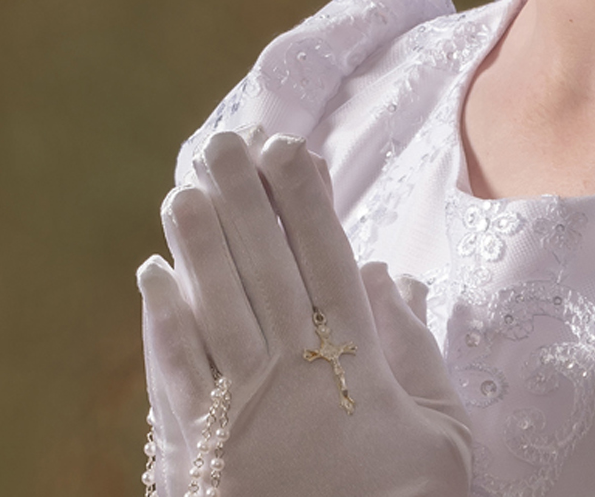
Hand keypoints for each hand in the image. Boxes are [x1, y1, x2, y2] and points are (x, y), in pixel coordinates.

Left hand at [138, 129, 472, 496]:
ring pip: (210, 305)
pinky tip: (152, 275)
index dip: (304, 198)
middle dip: (241, 197)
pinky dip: (159, 317)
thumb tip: (388, 275)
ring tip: (182, 188)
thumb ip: (417, 354)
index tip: (289, 145)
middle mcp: (291, 377)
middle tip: (223, 142)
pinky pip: (172, 368)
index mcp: (355, 368)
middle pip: (261, 266)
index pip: (324, 259)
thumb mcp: (442, 441)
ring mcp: (237, 412)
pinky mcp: (196, 451)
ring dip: (194, 243)